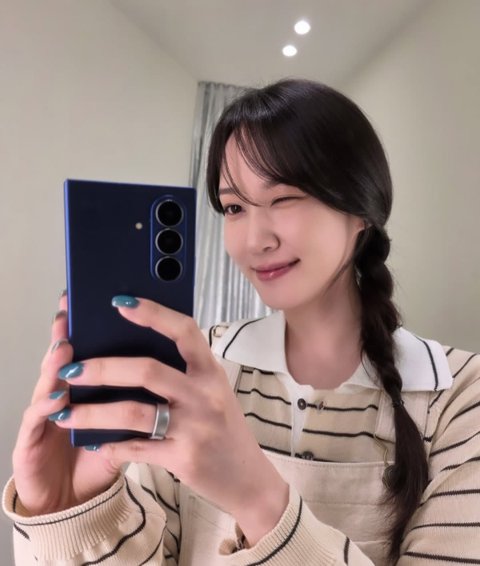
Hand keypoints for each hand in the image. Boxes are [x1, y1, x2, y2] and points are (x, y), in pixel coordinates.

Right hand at [12, 293, 119, 515]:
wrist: (72, 501)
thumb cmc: (102, 456)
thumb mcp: (126, 425)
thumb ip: (140, 396)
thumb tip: (170, 361)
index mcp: (89, 388)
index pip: (89, 351)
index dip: (93, 327)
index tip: (103, 300)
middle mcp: (63, 393)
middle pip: (65, 358)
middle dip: (70, 333)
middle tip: (76, 311)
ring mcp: (43, 415)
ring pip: (48, 382)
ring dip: (56, 363)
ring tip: (65, 346)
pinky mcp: (28, 441)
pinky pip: (37, 420)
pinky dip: (48, 406)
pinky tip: (58, 399)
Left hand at [53, 297, 288, 543]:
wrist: (248, 477)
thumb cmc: (223, 426)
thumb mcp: (212, 391)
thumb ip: (184, 371)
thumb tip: (132, 349)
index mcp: (210, 372)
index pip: (184, 331)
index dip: (152, 313)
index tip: (119, 302)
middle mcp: (204, 395)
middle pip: (148, 371)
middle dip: (102, 369)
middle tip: (70, 369)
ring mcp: (194, 428)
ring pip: (133, 412)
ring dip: (92, 412)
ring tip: (64, 412)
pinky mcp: (182, 458)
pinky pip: (135, 448)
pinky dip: (109, 445)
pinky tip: (92, 443)